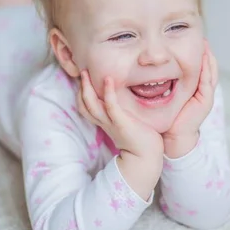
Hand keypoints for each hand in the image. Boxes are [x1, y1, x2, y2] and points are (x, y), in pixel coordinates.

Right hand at [78, 70, 162, 199]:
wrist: (148, 157)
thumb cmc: (141, 139)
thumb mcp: (128, 123)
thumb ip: (123, 113)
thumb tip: (128, 98)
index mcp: (105, 122)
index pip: (86, 108)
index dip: (82, 95)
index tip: (85, 81)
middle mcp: (105, 122)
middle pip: (84, 106)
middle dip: (81, 89)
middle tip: (82, 72)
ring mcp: (112, 122)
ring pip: (92, 105)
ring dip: (88, 88)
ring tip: (86, 73)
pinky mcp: (122, 122)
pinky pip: (111, 106)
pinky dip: (108, 92)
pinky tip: (108, 79)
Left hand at [163, 40, 218, 157]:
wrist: (172, 137)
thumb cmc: (166, 117)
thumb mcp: (164, 96)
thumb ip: (159, 84)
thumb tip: (146, 70)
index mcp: (193, 89)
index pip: (199, 68)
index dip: (197, 55)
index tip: (191, 39)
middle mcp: (201, 91)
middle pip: (207, 67)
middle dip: (205, 52)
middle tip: (201, 37)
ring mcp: (205, 96)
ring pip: (211, 72)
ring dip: (208, 57)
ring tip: (204, 43)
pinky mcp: (205, 101)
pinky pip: (208, 81)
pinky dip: (207, 69)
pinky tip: (204, 58)